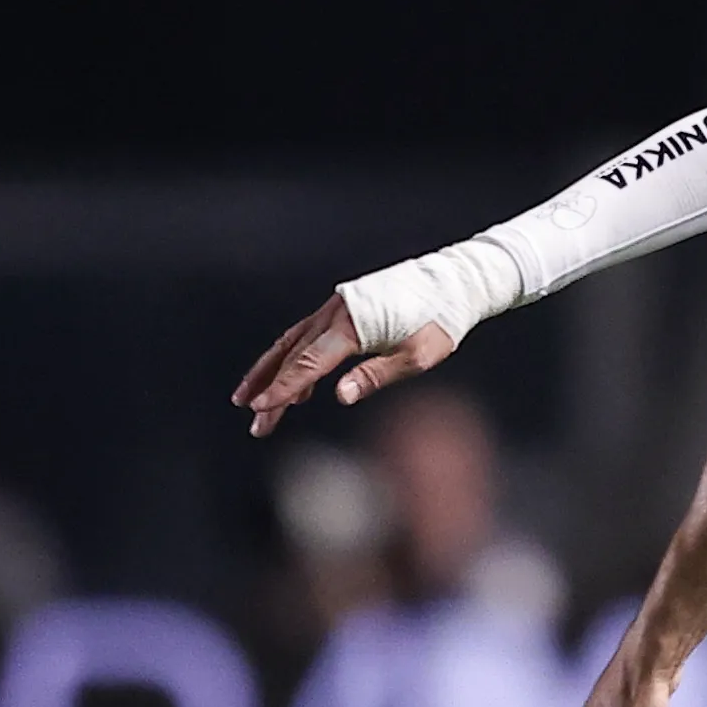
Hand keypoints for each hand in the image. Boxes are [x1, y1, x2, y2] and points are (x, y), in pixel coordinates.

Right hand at [234, 290, 457, 437]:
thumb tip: (341, 395)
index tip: (260, 410)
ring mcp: (336, 309)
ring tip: (251, 402)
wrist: (455, 282)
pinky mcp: (342, 310)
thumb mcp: (418, 355)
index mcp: (351, 326)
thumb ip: (377, 375)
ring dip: (270, 373)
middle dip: (270, 391)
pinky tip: (296, 389)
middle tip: (255, 425)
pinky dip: (293, 361)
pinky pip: (307, 337)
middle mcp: (336, 314)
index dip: (281, 390)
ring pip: (292, 344)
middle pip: (292, 357)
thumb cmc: (441, 320)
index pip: (307, 364)